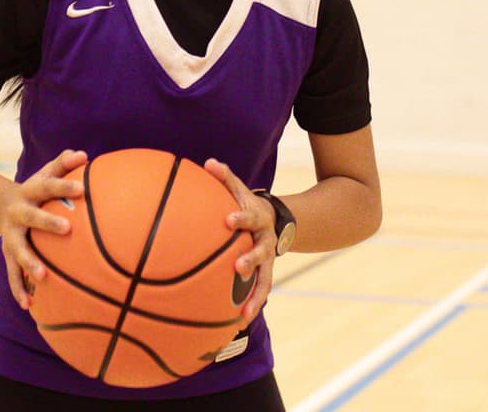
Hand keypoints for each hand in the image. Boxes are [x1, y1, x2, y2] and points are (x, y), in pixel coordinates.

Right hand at [0, 149, 87, 309]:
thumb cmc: (35, 190)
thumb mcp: (45, 174)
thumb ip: (63, 164)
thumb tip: (85, 155)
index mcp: (30, 192)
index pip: (49, 186)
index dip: (65, 186)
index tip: (83, 189)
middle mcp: (18, 214)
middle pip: (33, 217)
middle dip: (48, 222)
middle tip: (68, 228)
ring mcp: (11, 236)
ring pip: (19, 251)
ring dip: (30, 263)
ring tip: (43, 277)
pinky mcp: (8, 255)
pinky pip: (13, 275)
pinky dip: (19, 290)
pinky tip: (29, 306)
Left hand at [204, 159, 275, 323]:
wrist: (278, 221)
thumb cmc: (247, 204)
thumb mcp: (240, 190)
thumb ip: (225, 177)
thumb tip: (208, 163)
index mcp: (257, 218)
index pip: (248, 216)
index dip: (240, 218)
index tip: (228, 221)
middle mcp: (265, 241)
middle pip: (261, 251)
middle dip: (251, 259)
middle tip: (238, 266)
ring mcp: (268, 260)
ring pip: (265, 280)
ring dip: (255, 296)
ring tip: (244, 315)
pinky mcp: (265, 274)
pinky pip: (259, 292)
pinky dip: (251, 307)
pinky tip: (237, 325)